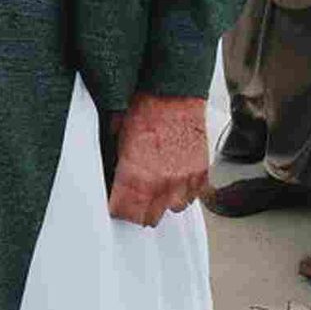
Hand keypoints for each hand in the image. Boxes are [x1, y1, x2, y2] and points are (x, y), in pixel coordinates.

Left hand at [107, 92, 209, 226]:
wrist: (174, 92)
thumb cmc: (144, 110)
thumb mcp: (117, 137)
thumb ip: (115, 163)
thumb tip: (109, 174)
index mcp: (137, 175)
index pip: (125, 212)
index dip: (117, 209)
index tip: (114, 205)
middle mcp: (163, 182)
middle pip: (148, 217)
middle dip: (137, 211)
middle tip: (131, 201)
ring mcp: (185, 178)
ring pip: (172, 209)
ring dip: (162, 202)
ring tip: (153, 191)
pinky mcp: (201, 171)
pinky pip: (193, 196)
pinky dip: (183, 192)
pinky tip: (173, 182)